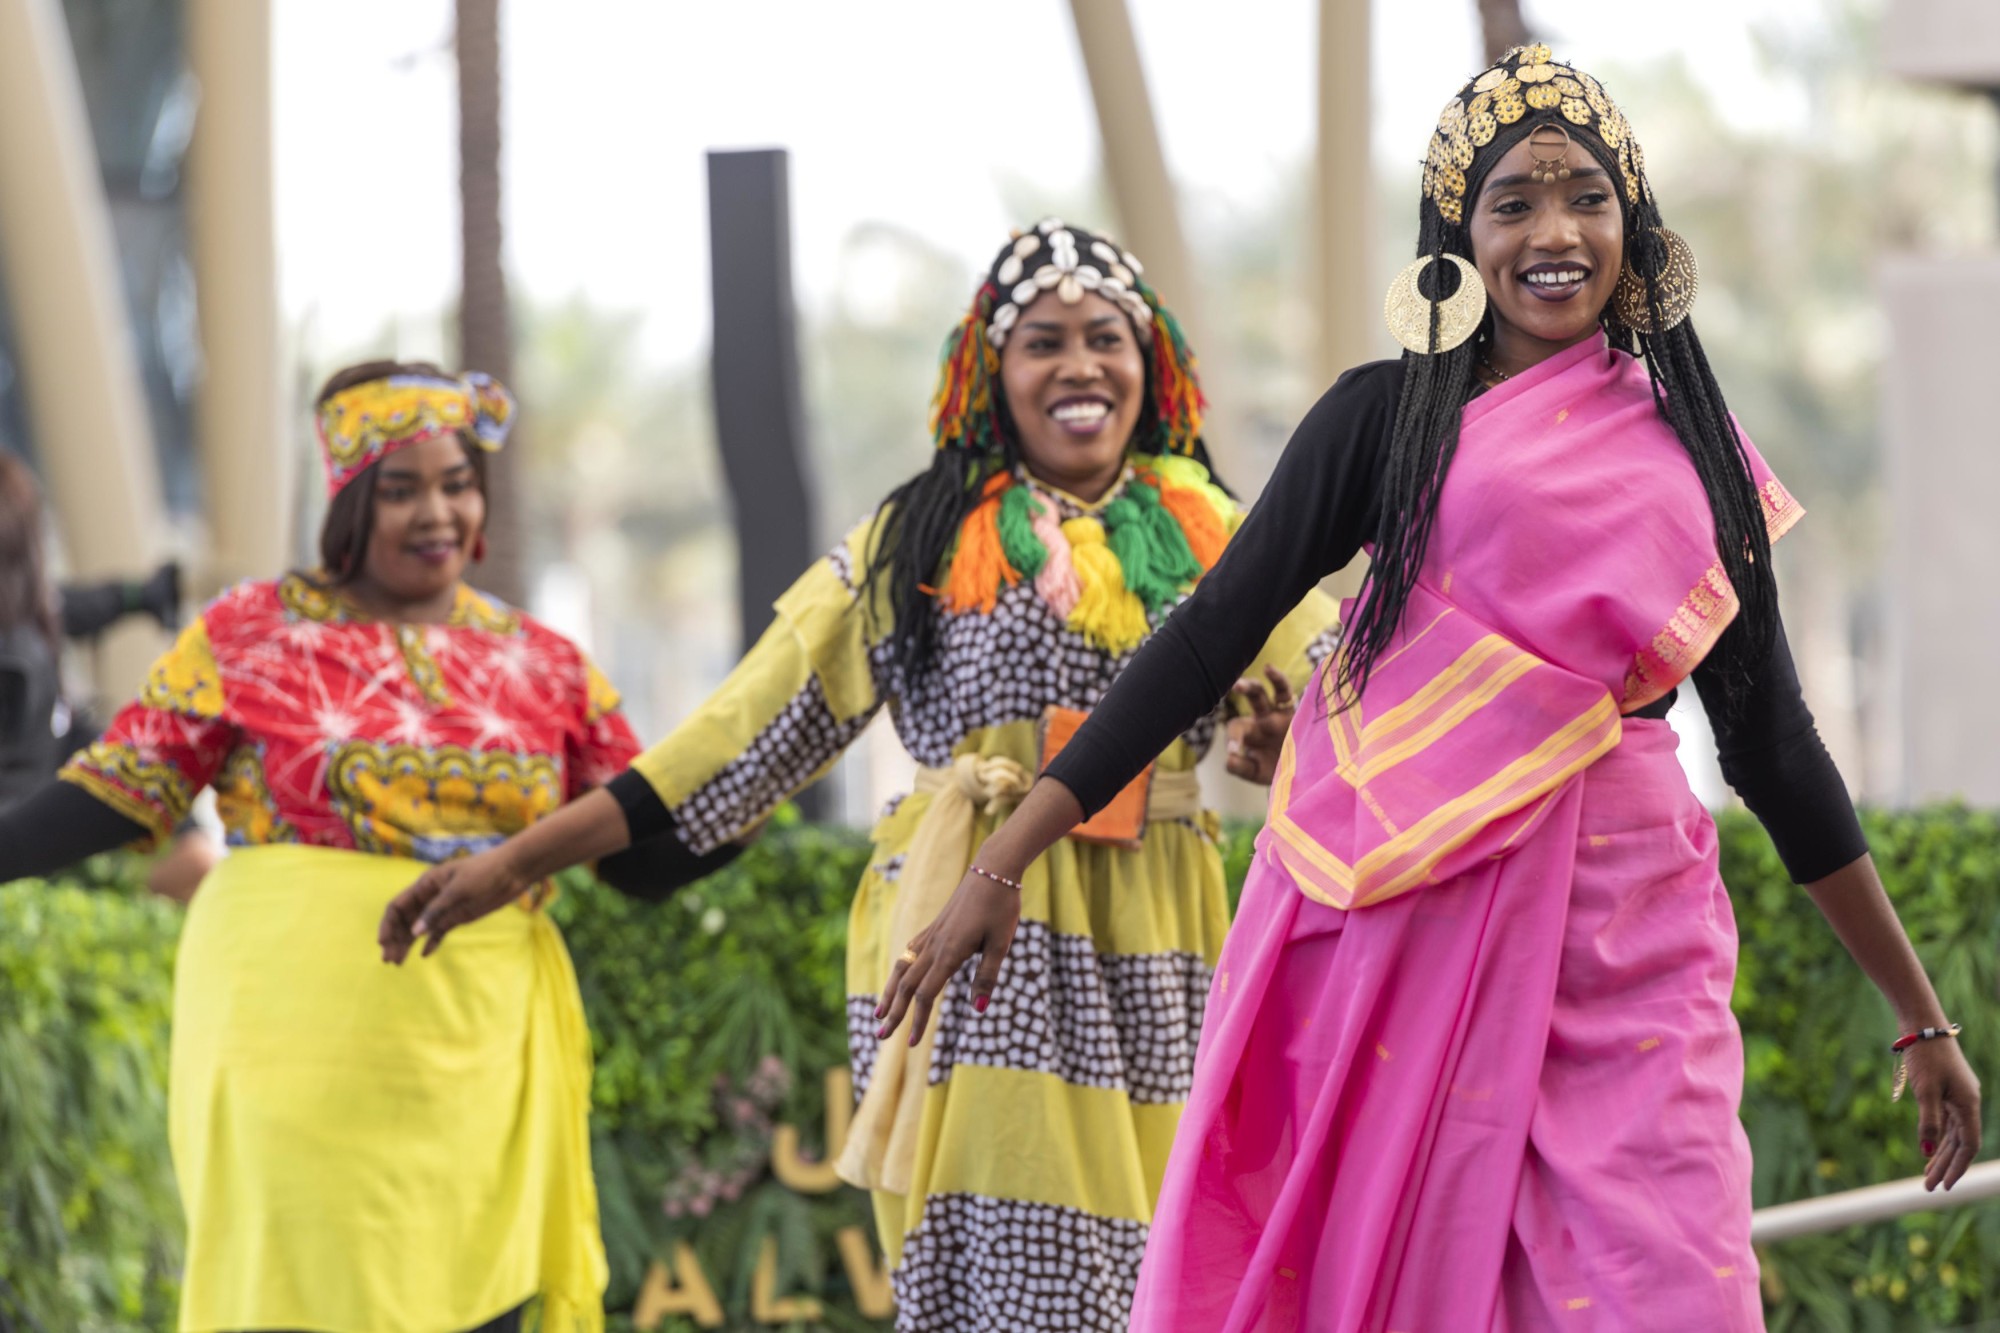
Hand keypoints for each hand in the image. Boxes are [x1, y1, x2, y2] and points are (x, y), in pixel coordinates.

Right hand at [378, 847, 529, 963]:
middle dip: (395, 939)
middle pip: (406, 920)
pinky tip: (424, 954)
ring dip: (408, 944)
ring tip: (398, 962)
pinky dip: (431, 942)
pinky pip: (439, 931)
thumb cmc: (484, 873)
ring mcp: (444, 908)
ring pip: (420, 928)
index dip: (388, 924)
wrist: (512, 871)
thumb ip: (436, 911)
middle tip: (389, 960)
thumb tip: (414, 933)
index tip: (383, 943)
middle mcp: (431, 897)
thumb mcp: (458, 890)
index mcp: (426, 885)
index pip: (398, 906)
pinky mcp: (458, 916)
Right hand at [874, 869, 1022, 1045]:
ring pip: (902, 968)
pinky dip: (899, 971)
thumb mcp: (1001, 944)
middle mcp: (934, 945)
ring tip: (878, 1013)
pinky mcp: (934, 927)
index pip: (925, 994)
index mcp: (949, 953)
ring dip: (889, 992)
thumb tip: (978, 1010)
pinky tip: (897, 978)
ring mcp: (931, 934)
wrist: (993, 869)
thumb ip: (987, 977)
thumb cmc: (1001, 906)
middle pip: (906, 985)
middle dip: (893, 1012)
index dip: (918, 1021)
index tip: (912, 1045)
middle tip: (880, 1037)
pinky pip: (909, 952)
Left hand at [1225, 664, 1294, 784]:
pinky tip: (1269, 668)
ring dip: (1252, 685)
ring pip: (1262, 693)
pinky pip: (1285, 693)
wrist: (1302, 775)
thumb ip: (1242, 767)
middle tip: (1234, 686)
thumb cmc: (1275, 771)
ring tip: (1245, 680)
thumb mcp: (1256, 772)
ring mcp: (1276, 713)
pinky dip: (1277, 680)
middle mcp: (1261, 718)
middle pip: (1248, 701)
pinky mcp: (1293, 712)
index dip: (1233, 737)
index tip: (1233, 751)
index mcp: (1250, 733)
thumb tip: (1228, 759)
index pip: (1237, 727)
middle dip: (1242, 691)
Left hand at [1906, 1038, 1981, 1190]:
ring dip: (1940, 1154)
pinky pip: (1946, 1122)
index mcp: (1968, 1105)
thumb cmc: (1925, 1056)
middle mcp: (1967, 1103)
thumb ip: (1928, 1121)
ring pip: (1952, 1134)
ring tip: (1927, 1175)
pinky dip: (1938, 1137)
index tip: (1945, 1186)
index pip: (1967, 1146)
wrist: (1922, 1026)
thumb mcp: (1925, 1091)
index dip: (1957, 1167)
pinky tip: (1929, 1149)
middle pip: (1959, 1143)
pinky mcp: (1946, 1091)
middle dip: (1945, 1166)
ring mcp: (1958, 1097)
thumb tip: (1925, 1151)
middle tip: (1929, 1188)